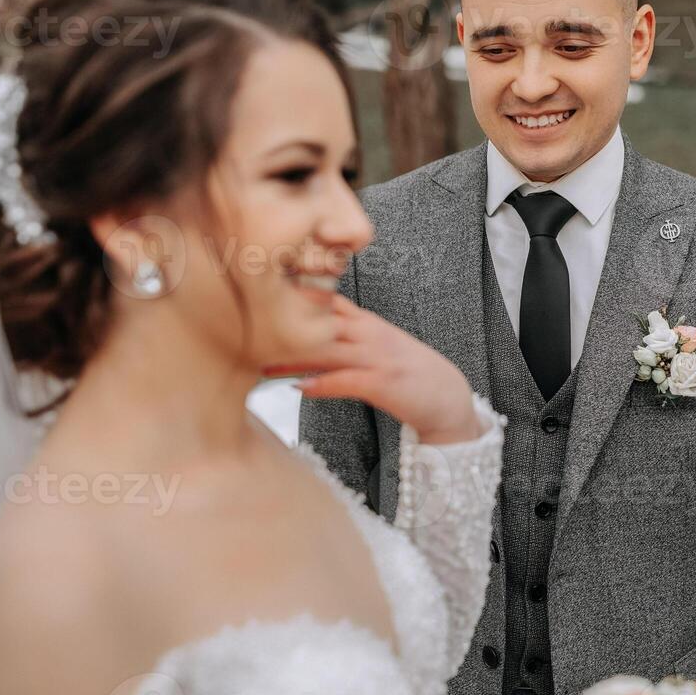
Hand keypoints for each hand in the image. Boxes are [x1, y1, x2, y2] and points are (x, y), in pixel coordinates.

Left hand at [262, 295, 482, 444]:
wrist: (447, 396)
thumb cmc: (410, 374)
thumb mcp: (378, 346)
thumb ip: (347, 337)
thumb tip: (311, 339)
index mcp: (368, 323)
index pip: (326, 302)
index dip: (294, 298)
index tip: (258, 299)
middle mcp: (370, 334)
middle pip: (320, 323)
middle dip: (284, 327)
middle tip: (248, 332)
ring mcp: (377, 357)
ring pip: (328, 350)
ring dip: (294, 357)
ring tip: (262, 363)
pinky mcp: (383, 383)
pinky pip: (347, 380)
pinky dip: (323, 383)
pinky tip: (301, 388)